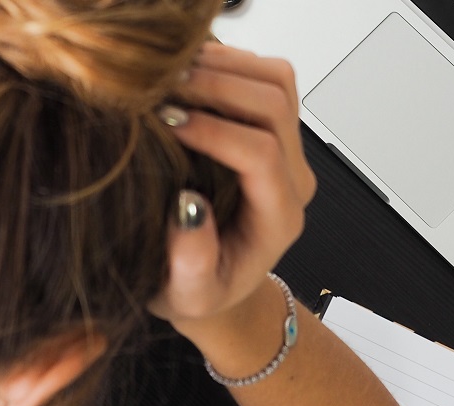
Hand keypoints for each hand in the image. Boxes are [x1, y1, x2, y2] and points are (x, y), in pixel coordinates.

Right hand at [148, 43, 315, 338]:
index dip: (214, 131)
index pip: (261, 154)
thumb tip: (187, 207)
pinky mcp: (273, 127)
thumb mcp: (187, 295)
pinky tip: (183, 72)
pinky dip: (226, 61)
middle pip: (274, 105)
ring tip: (169, 73)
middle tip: (160, 87)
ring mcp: (288, 147)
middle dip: (216, 86)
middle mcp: (292, 177)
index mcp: (278, 218)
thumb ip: (192, 264)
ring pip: (276, 81)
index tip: (165, 122)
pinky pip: (264, 76)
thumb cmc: (200, 290)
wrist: (219, 281)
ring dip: (223, 66)